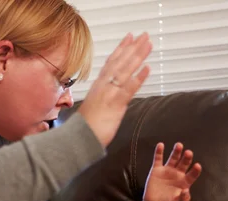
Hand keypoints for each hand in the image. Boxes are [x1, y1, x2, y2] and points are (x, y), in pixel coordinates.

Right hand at [78, 33, 152, 147]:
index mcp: (99, 85)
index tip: (130, 37)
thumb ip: (105, 96)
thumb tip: (114, 94)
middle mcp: (104, 85)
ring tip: (148, 44)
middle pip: (120, 62)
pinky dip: (139, 77)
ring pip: (125, 70)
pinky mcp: (115, 104)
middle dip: (133, 47)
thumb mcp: (95, 105)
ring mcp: (110, 93)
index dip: (121, 49)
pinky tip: (148, 68)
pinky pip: (129, 88)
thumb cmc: (87, 125)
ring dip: (138, 56)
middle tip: (144, 35)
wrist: (79, 138)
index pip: (112, 62)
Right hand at [143, 143, 201, 200]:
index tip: (198, 166)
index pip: (192, 175)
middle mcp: (177, 174)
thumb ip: (183, 199)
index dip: (195, 171)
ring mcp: (167, 170)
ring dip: (176, 152)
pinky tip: (161, 145)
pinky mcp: (157, 170)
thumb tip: (187, 192)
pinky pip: (158, 159)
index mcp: (185, 182)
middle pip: (184, 163)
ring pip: (173, 159)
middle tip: (189, 153)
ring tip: (179, 145)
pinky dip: (159, 152)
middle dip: (186, 158)